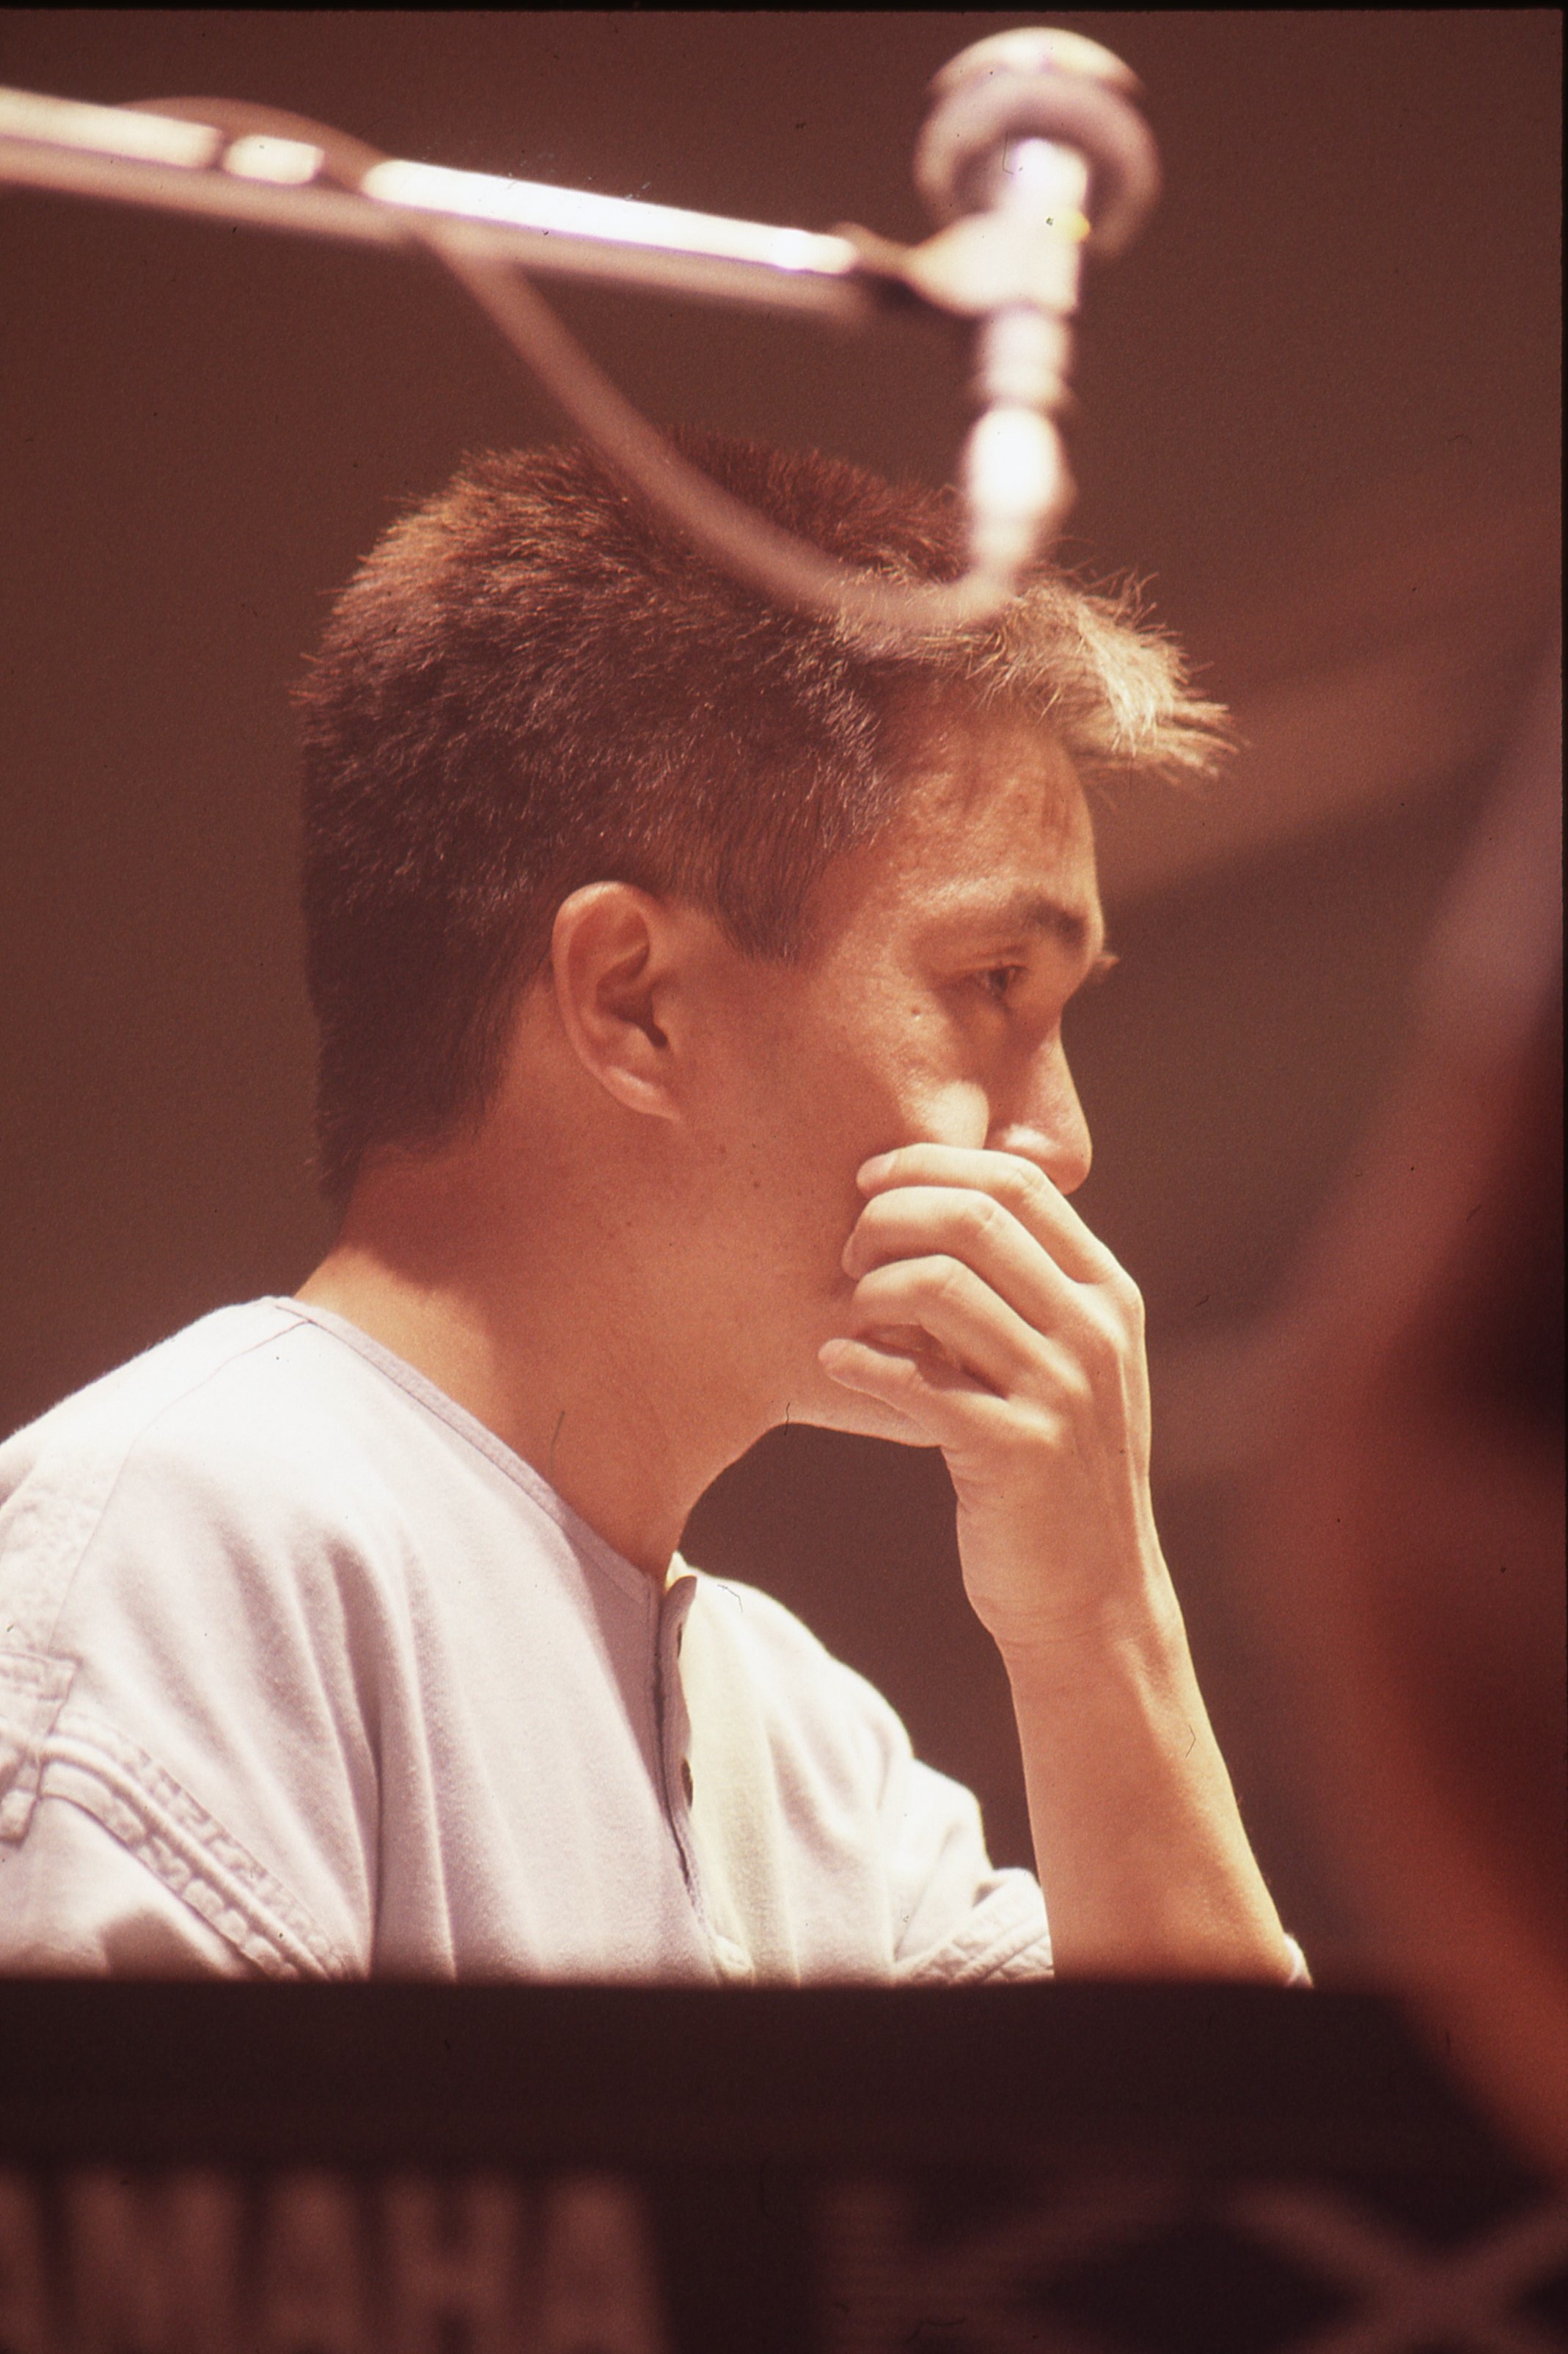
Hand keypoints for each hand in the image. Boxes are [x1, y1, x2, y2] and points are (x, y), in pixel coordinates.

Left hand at [819, 1142, 1168, 1657]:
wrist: (1092, 1597)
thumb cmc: (1055, 1470)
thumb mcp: (1065, 1368)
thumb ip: (1021, 1294)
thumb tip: (925, 1212)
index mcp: (1107, 1295)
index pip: (1017, 1183)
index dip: (931, 1164)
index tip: (871, 1180)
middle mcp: (1095, 1332)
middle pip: (974, 1219)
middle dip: (890, 1217)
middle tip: (848, 1253)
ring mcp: (1061, 1392)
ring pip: (941, 1288)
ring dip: (871, 1290)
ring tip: (848, 1315)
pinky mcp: (1018, 1453)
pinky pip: (918, 1381)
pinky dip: (862, 1361)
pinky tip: (834, 1362)